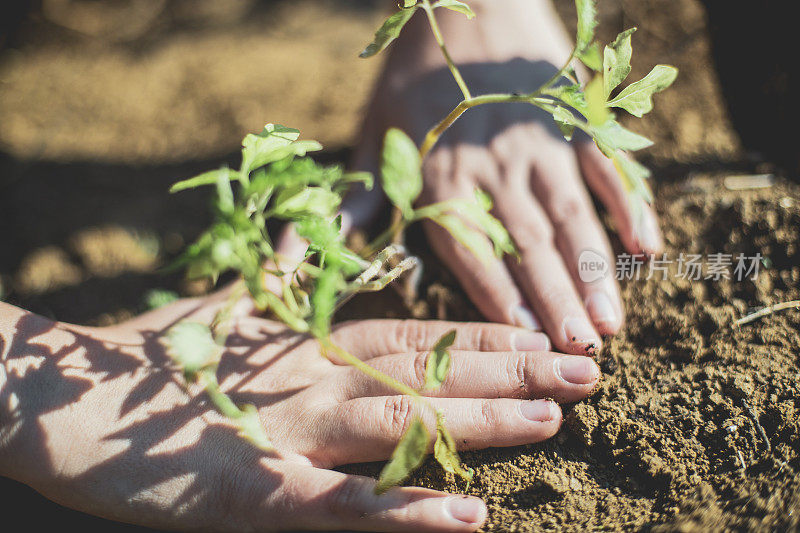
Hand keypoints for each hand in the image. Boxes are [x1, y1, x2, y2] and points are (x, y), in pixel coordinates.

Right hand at [0, 298, 599, 531]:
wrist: (62, 394)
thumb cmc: (150, 358)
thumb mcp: (228, 319)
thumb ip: (279, 292)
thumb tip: (313, 256)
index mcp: (309, 342)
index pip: (417, 334)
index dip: (486, 335)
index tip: (549, 334)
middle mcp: (311, 377)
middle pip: (426, 370)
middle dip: (511, 370)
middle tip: (589, 368)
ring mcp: (285, 431)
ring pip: (398, 422)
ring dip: (477, 423)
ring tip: (555, 422)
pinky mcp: (249, 491)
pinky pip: (338, 504)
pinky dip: (400, 509)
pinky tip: (464, 517)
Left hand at [322, 1, 662, 353]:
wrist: (464, 5)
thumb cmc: (411, 88)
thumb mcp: (368, 145)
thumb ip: (344, 209)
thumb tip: (280, 267)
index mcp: (439, 176)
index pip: (470, 247)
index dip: (495, 295)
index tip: (519, 342)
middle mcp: (493, 164)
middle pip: (527, 241)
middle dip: (554, 300)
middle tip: (578, 353)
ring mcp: (540, 141)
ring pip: (570, 214)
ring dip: (592, 271)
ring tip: (611, 323)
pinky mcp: (575, 120)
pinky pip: (606, 166)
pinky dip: (628, 204)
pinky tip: (649, 247)